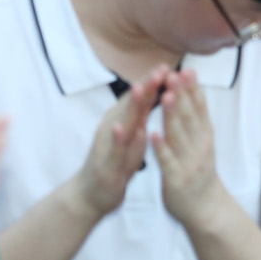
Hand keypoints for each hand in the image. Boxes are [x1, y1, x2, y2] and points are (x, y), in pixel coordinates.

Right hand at [70, 68, 162, 217]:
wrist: (91, 194)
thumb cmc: (116, 161)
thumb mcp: (133, 134)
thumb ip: (141, 113)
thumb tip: (154, 89)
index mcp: (125, 120)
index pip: (141, 98)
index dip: (154, 82)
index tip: (169, 65)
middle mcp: (114, 126)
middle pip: (132, 103)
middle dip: (146, 86)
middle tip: (160, 69)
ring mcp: (108, 143)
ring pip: (120, 120)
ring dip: (129, 105)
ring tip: (139, 88)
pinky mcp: (105, 162)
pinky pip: (112, 148)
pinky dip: (116, 137)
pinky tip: (119, 127)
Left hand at [151, 70, 224, 227]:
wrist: (205, 209)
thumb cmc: (199, 171)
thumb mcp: (203, 142)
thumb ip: (196, 119)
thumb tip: (194, 90)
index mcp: (204, 136)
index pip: (199, 108)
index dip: (193, 89)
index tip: (188, 70)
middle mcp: (199, 147)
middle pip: (190, 117)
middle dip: (183, 95)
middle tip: (176, 74)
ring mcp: (188, 163)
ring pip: (179, 135)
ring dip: (173, 114)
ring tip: (168, 95)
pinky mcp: (176, 179)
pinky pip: (167, 161)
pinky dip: (160, 147)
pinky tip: (153, 133)